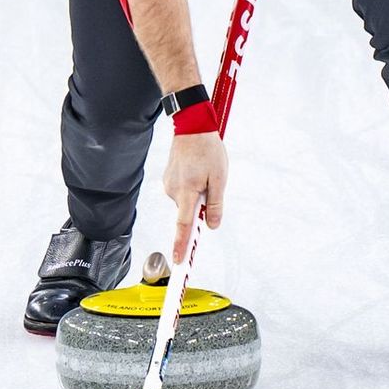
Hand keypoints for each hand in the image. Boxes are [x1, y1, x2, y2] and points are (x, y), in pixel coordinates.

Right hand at [164, 126, 226, 259]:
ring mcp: (168, 185)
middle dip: (201, 206)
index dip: (181, 245)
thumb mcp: (219, 179)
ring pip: (186, 201)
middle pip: (188, 211)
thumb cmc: (207, 150)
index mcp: (186, 192)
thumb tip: (212, 224)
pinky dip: (191, 187)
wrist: (192, 127)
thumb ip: (215, 204)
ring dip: (197, 194)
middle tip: (212, 184)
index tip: (178, 260)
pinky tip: (197, 170)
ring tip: (205, 171)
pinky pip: (182, 192)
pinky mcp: (168, 179)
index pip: (183, 226)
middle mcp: (173, 191)